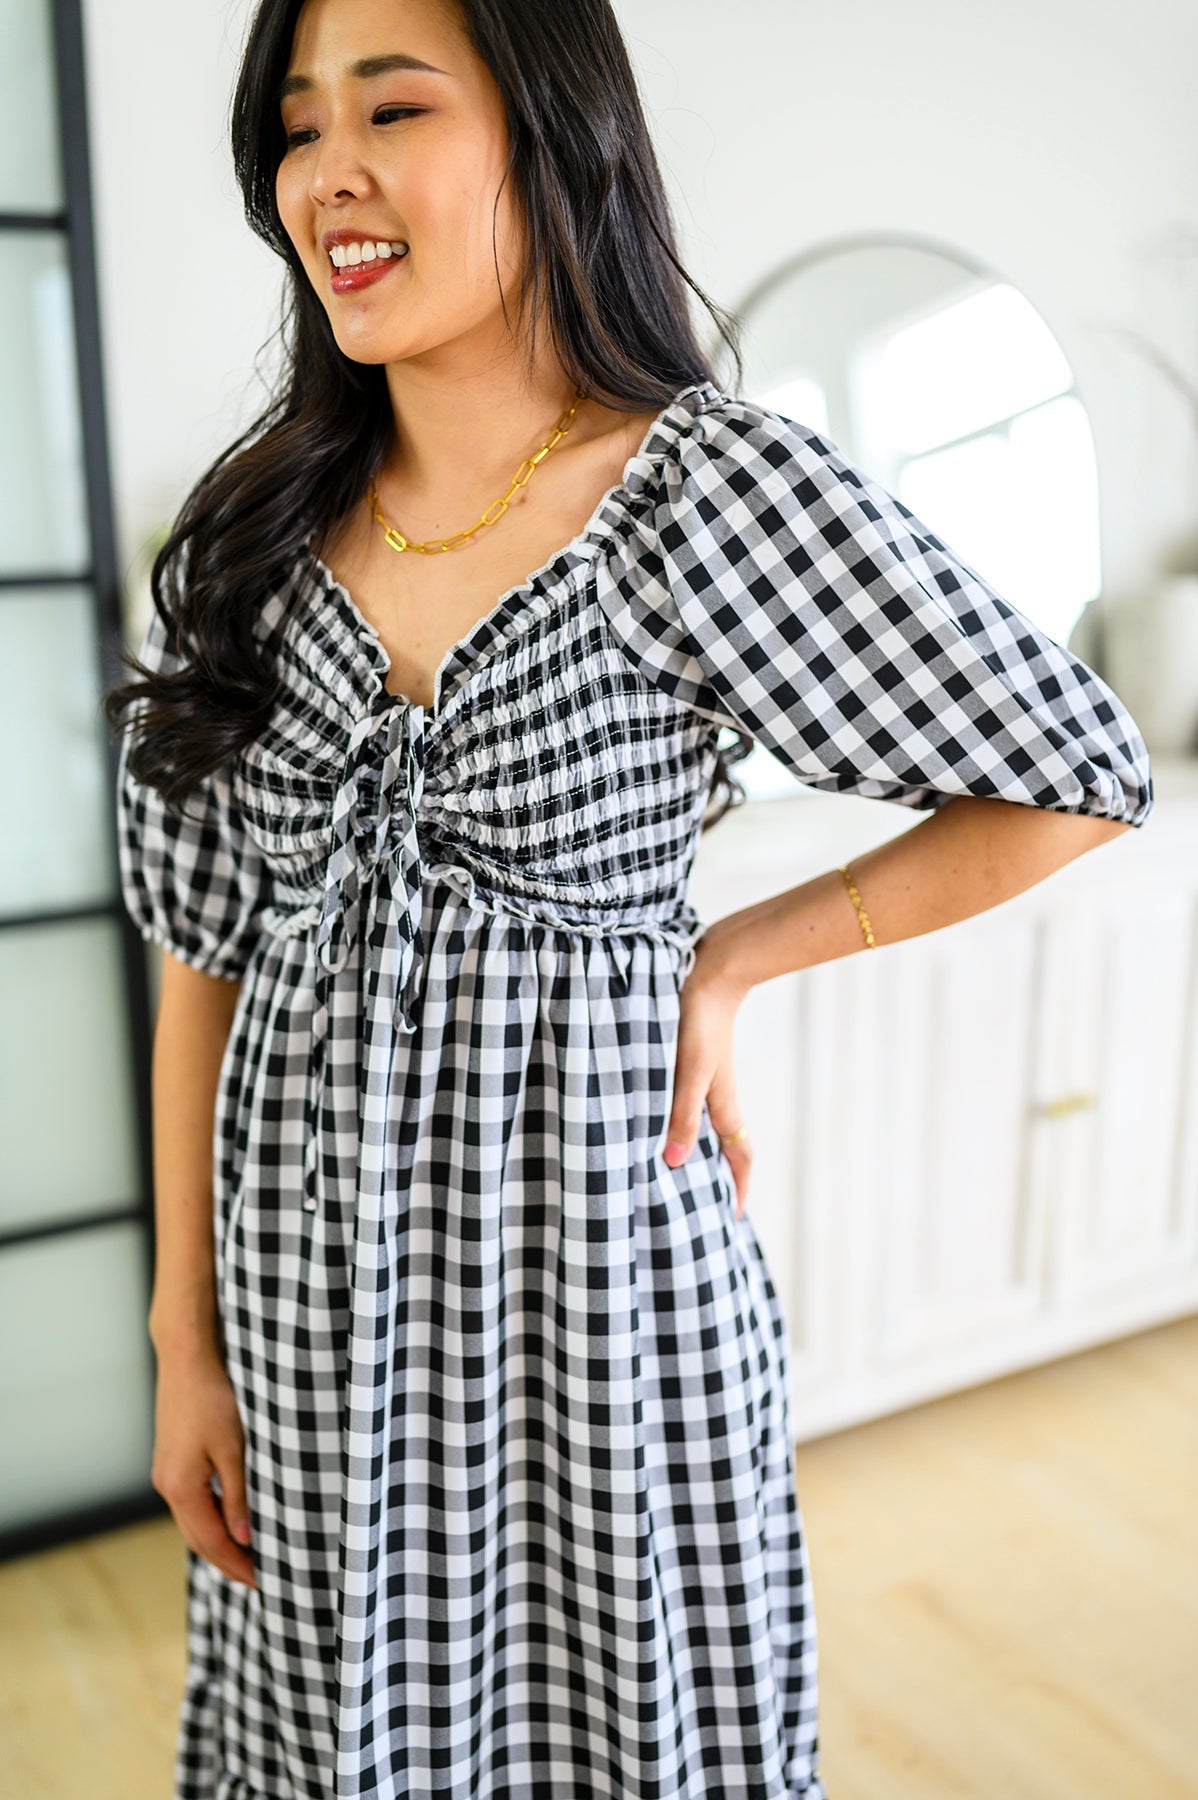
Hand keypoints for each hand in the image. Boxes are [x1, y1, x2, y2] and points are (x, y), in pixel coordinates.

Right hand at [150, 1340, 256, 1589]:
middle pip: (197, 1538)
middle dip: (226, 1561)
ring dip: (216, 1544)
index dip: (235, 1563)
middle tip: (256, 1580)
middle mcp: (166, 1486)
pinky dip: (208, 1521)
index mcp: (181, 1487)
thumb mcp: (232, 1448)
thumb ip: (237, 1495)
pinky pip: (189, 1504)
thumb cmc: (212, 1398)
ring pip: (191, 1523)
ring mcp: (165, 1474)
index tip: (261, 1582)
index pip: (210, 1541)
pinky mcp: (170, 1462)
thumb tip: (244, 1537)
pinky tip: (227, 1523)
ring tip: (246, 1559)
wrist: (185, 1360)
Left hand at [662, 935, 752, 1217]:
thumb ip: (681, 1115)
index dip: (738, 1187)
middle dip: (722, 1177)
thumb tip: (674, 1162)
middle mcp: (720, 1096)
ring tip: (683, 1172)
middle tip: (706, 1205)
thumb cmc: (700, 1022)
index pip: (739, 1155)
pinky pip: (696, 1104)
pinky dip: (688, 1123)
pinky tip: (665, 1121)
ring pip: (711, 1125)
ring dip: (703, 1150)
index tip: (732, 1218)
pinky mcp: (696, 1062)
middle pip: (727, 1145)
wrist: (711, 972)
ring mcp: (710, 1079)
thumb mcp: (688, 1072)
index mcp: (723, 1104)